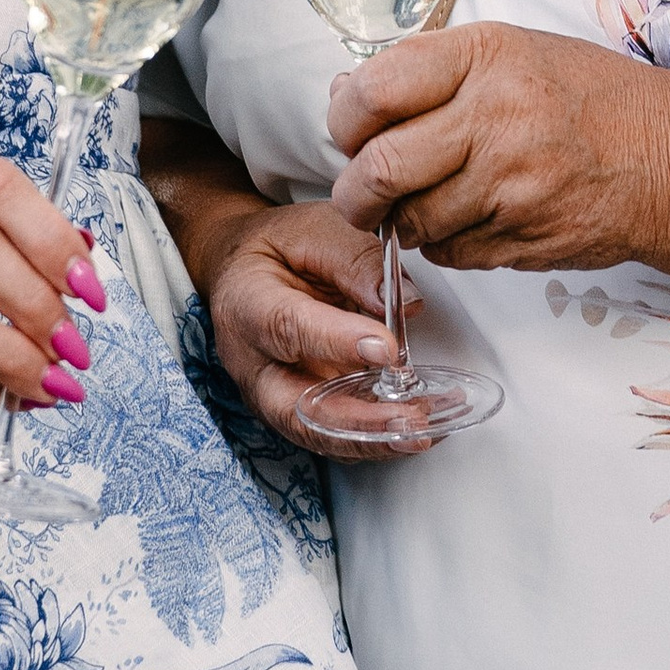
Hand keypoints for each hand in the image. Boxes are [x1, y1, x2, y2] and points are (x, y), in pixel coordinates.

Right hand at [206, 196, 420, 453]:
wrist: (245, 271)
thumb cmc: (277, 248)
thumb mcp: (315, 230)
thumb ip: (358, 262)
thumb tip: (407, 305)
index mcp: (246, 304)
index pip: (287, 329)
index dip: (336, 343)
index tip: (386, 349)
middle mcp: (252, 363)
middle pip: (296, 408)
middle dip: (358, 423)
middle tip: (410, 420)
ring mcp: (271, 395)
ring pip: (317, 433)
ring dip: (374, 439)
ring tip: (424, 430)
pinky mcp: (296, 411)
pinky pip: (333, 435)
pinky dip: (377, 437)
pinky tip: (418, 428)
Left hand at [325, 22, 669, 275]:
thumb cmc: (589, 99)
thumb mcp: (511, 52)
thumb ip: (428, 70)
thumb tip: (343, 95)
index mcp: (485, 56)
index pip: (373, 92)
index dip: (344, 121)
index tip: (351, 132)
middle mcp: (497, 117)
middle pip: (380, 169)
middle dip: (355, 192)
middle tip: (360, 193)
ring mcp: (512, 184)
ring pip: (411, 222)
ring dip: (400, 223)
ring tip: (420, 205)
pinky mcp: (524, 238)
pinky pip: (450, 254)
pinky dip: (443, 245)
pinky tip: (467, 221)